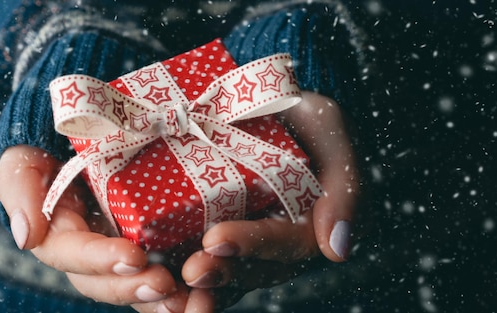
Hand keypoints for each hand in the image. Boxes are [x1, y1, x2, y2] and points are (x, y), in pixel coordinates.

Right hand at [0, 145, 190, 312]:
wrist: (89, 133)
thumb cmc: (53, 149)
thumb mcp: (28, 160)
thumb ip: (20, 188)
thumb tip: (26, 235)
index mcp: (62, 236)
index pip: (75, 255)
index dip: (101, 259)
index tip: (132, 257)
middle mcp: (94, 254)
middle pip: (109, 283)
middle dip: (134, 288)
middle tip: (164, 285)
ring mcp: (126, 252)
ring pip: (141, 287)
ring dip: (166, 301)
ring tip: (194, 302)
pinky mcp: (156, 245)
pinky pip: (170, 273)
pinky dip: (188, 289)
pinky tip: (209, 292)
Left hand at [179, 91, 358, 309]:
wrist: (268, 108)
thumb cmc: (303, 117)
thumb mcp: (328, 131)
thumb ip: (344, 185)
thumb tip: (338, 251)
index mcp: (311, 222)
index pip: (287, 242)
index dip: (253, 244)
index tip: (216, 238)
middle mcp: (278, 242)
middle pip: (253, 269)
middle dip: (221, 272)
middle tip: (189, 272)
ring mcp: (246, 242)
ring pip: (227, 277)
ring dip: (198, 288)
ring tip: (164, 288)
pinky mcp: (216, 234)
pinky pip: (203, 264)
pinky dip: (180, 278)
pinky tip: (152, 276)